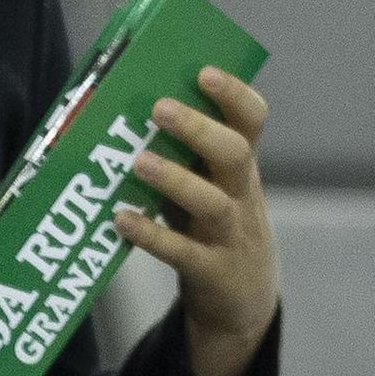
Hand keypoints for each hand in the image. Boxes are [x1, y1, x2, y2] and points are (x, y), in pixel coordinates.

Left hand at [112, 66, 278, 375]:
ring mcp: (230, 236)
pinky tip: (122, 219)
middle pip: (236, 155)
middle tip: (160, 108)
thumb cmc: (212, 227)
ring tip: (139, 162)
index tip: (205, 72)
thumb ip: (184, 154)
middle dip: (200, 129)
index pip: (252, 122)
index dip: (234, 95)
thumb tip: (128, 106)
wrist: (243, 303)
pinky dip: (152, 236)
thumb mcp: (210, 186)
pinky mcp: (212, 273)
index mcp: (240, 168)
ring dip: (176, 180)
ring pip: (213, 204)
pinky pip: (183, 253)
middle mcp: (242, 196)